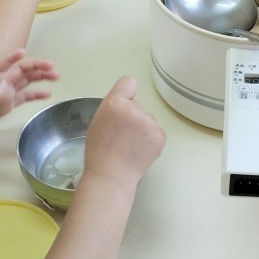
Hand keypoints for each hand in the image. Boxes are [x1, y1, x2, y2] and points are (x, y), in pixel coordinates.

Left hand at [0, 50, 58, 139]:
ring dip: (40, 76)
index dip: (11, 59)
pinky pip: (24, 96)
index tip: (23, 52)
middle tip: (52, 66)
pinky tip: (48, 94)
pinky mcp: (7, 103)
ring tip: (57, 75)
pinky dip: (36, 94)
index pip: (1, 67)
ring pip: (25, 80)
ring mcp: (4, 93)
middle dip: (36, 66)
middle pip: (20, 70)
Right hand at [79, 77, 165, 193]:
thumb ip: (114, 105)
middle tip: (121, 135)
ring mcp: (150, 123)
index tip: (124, 105)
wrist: (111, 176)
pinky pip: (156, 131)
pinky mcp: (160, 136)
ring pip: (147, 119)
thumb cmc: (99, 150)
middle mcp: (135, 109)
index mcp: (115, 104)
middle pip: (137, 105)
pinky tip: (139, 151)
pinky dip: (150, 140)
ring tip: (129, 146)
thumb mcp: (98, 120)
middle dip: (132, 116)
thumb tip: (129, 100)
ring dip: (142, 129)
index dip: (126, 94)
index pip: (128, 82)